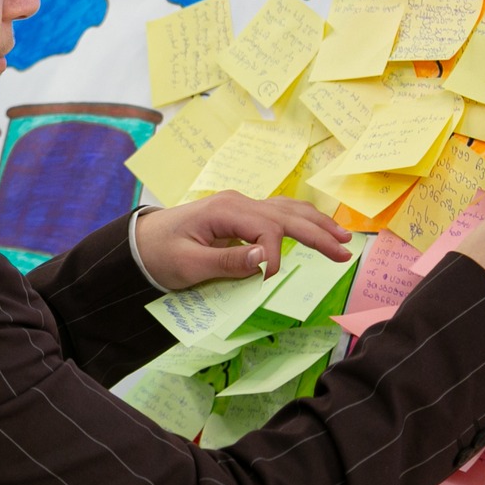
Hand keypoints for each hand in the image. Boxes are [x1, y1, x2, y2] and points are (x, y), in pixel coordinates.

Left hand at [133, 192, 351, 292]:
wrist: (140, 243)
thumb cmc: (160, 254)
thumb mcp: (187, 264)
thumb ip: (226, 262)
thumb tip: (263, 259)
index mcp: (224, 211)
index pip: (267, 230)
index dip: (273, 257)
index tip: (264, 281)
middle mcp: (238, 203)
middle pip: (287, 215)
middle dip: (317, 233)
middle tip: (344, 252)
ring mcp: (240, 207)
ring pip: (287, 211)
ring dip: (316, 224)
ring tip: (342, 239)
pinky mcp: (241, 216)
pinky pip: (277, 214)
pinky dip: (301, 221)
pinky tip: (317, 227)